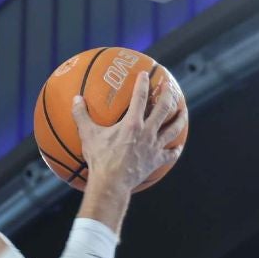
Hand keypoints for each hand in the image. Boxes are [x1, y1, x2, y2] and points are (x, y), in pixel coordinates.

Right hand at [74, 69, 183, 193]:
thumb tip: (75, 99)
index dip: (143, 83)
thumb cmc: (100, 159)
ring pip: (173, 129)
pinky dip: (174, 149)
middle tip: (169, 85)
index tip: (146, 74)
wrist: (112, 183)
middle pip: (163, 109)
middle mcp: (147, 132)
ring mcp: (154, 147)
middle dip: (168, 94)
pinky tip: (177, 147)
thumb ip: (81, 115)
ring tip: (183, 111)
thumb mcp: (88, 135)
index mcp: (132, 124)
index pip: (140, 97)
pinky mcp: (156, 160)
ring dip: (179, 118)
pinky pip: (170, 154)